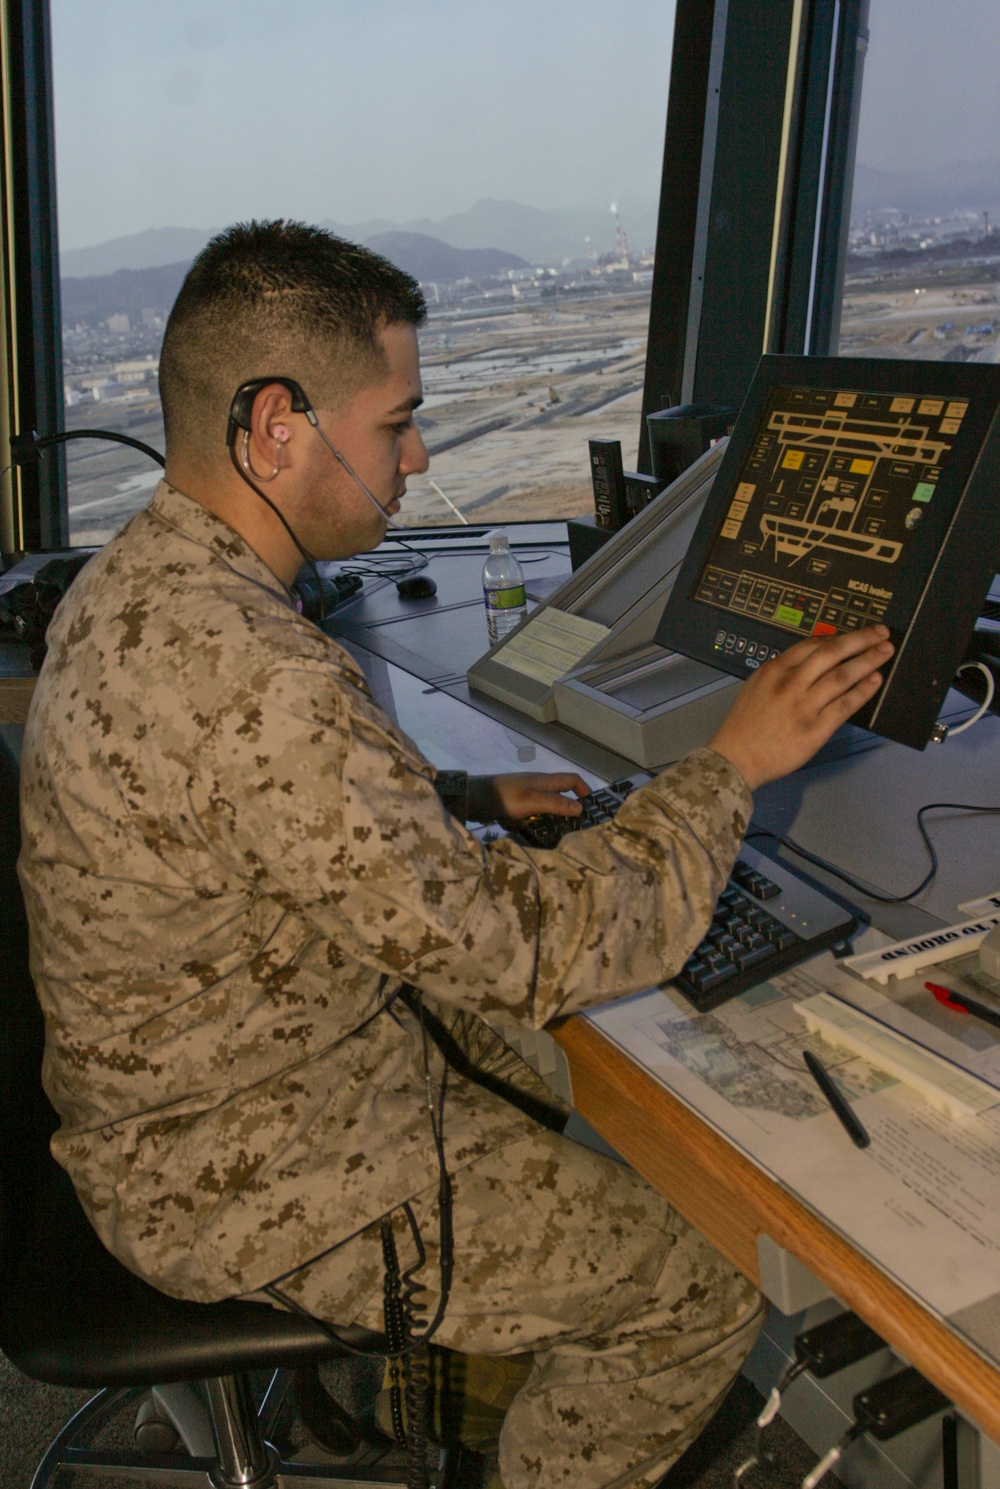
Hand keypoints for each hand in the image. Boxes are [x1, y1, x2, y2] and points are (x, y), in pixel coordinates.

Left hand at [473, 772, 590, 825]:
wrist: (471, 798)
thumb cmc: (503, 798)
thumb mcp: (532, 802)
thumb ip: (555, 804)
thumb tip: (581, 809)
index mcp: (544, 781)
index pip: (572, 780)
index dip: (584, 791)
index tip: (591, 809)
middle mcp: (536, 785)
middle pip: (560, 794)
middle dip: (568, 808)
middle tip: (574, 827)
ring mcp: (524, 794)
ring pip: (545, 805)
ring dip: (549, 817)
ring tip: (552, 832)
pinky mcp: (513, 804)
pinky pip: (530, 812)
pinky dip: (531, 820)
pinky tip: (526, 830)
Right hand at [708, 625, 893, 791]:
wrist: (736, 758)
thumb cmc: (744, 726)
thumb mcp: (756, 687)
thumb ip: (781, 673)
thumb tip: (810, 663)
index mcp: (774, 670)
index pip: (813, 644)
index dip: (839, 636)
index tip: (856, 633)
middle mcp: (790, 683)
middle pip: (832, 653)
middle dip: (861, 640)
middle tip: (881, 633)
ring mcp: (803, 706)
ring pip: (842, 676)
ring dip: (868, 661)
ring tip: (884, 653)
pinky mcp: (815, 729)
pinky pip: (845, 705)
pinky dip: (862, 691)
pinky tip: (875, 681)